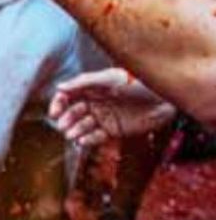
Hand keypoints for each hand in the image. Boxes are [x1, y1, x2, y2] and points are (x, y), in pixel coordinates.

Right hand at [49, 68, 178, 147]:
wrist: (165, 100)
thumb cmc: (140, 83)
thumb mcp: (110, 79)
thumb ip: (84, 82)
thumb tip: (59, 87)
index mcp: (93, 88)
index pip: (68, 96)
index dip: (59, 104)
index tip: (54, 112)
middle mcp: (96, 103)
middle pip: (72, 113)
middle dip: (66, 120)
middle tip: (64, 126)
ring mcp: (104, 118)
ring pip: (81, 127)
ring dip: (74, 132)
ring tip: (73, 135)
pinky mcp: (112, 131)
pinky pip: (95, 138)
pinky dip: (87, 141)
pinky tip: (82, 141)